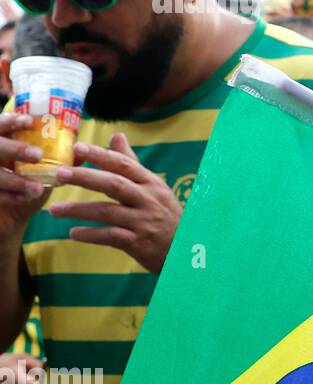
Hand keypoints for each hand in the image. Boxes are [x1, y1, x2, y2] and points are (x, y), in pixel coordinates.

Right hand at [0, 114, 52, 236]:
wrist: (11, 215)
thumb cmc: (27, 184)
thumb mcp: (43, 170)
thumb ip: (59, 158)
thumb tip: (82, 150)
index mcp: (2, 142)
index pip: (0, 124)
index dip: (12, 121)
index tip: (30, 121)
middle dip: (15, 148)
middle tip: (38, 155)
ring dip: (15, 180)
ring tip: (36, 188)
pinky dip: (9, 196)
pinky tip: (25, 198)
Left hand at [48, 133, 182, 272]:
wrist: (187, 248)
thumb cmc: (165, 215)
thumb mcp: (155, 186)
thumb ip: (132, 163)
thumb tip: (116, 135)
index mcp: (152, 183)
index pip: (124, 164)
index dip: (101, 155)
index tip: (78, 147)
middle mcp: (149, 200)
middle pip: (114, 184)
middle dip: (85, 177)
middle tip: (60, 173)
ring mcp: (143, 221)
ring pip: (107, 212)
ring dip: (78, 210)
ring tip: (54, 210)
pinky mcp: (138, 242)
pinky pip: (110, 237)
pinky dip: (91, 235)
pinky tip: (73, 234)